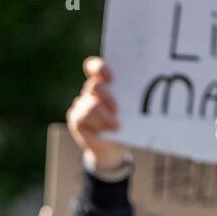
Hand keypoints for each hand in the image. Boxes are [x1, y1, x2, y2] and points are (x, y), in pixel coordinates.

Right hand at [67, 57, 127, 172]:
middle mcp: (91, 91)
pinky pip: (84, 116)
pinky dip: (97, 123)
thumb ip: (132, 101)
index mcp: (105, 83)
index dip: (100, 68)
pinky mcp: (75, 117)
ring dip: (105, 116)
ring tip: (116, 126)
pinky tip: (104, 130)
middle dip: (107, 97)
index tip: (112, 78)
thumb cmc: (126, 125)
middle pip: (95, 86)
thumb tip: (141, 92)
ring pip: (92, 104)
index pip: (96, 67)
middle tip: (117, 110)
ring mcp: (81, 103)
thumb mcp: (133, 112)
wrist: (112, 147)